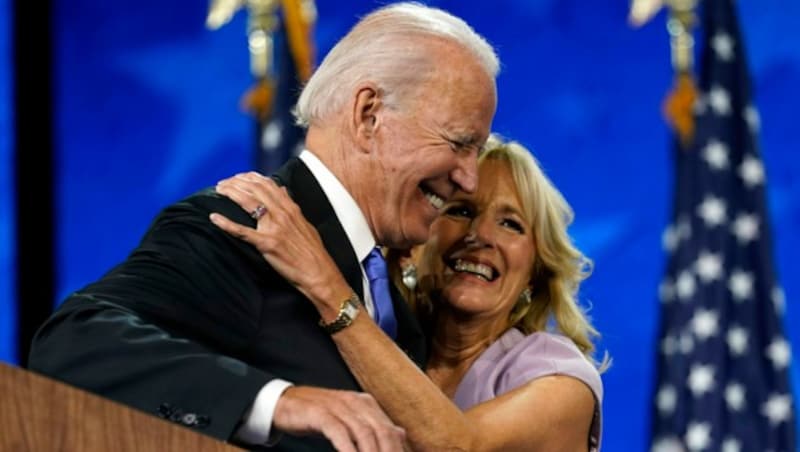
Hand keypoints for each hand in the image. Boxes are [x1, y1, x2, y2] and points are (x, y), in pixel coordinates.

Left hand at [211, 172, 351, 315]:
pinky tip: (214, 218)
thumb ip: (292, 206)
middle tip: (223, 183)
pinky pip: (243, 231)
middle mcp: (282, 214)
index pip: (268, 184)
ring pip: (248, 203)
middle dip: (236, 183)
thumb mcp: (305, 223)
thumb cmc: (313, 252)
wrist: (319, 272)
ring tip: (218, 190)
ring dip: (231, 193)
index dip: (250, 178)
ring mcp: (274, 228)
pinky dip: (226, 224)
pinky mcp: (267, 244)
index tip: (238, 176)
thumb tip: (283, 191)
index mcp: (291, 208)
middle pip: (255, 190)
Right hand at [273, 386, 406, 451]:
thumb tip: (400, 433)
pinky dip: (347, 449)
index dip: (397, 450)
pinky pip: (338, 432)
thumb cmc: (321, 416)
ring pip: (363, 432)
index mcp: (366, 403)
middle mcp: (355, 402)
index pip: (390, 430)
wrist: (286, 403)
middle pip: (381, 431)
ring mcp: (338, 406)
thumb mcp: (350, 419)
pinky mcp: (320, 413)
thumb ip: (374, 426)